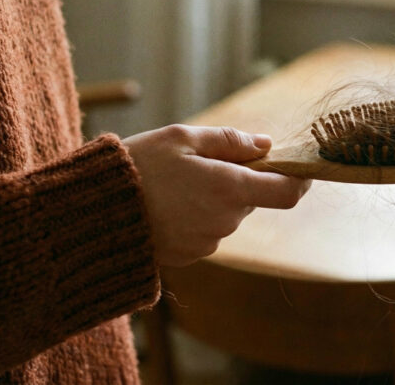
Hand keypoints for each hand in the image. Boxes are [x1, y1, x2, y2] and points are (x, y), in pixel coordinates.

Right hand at [124, 125, 310, 266]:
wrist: (94, 214)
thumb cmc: (138, 168)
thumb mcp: (181, 138)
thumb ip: (229, 141)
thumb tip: (266, 145)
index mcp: (229, 189)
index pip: (287, 192)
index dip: (300, 180)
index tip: (299, 167)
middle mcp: (225, 222)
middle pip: (250, 199)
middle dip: (237, 180)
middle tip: (199, 163)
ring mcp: (206, 242)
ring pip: (225, 215)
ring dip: (212, 198)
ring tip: (172, 184)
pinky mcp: (188, 256)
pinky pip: (204, 231)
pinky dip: (193, 216)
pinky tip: (164, 204)